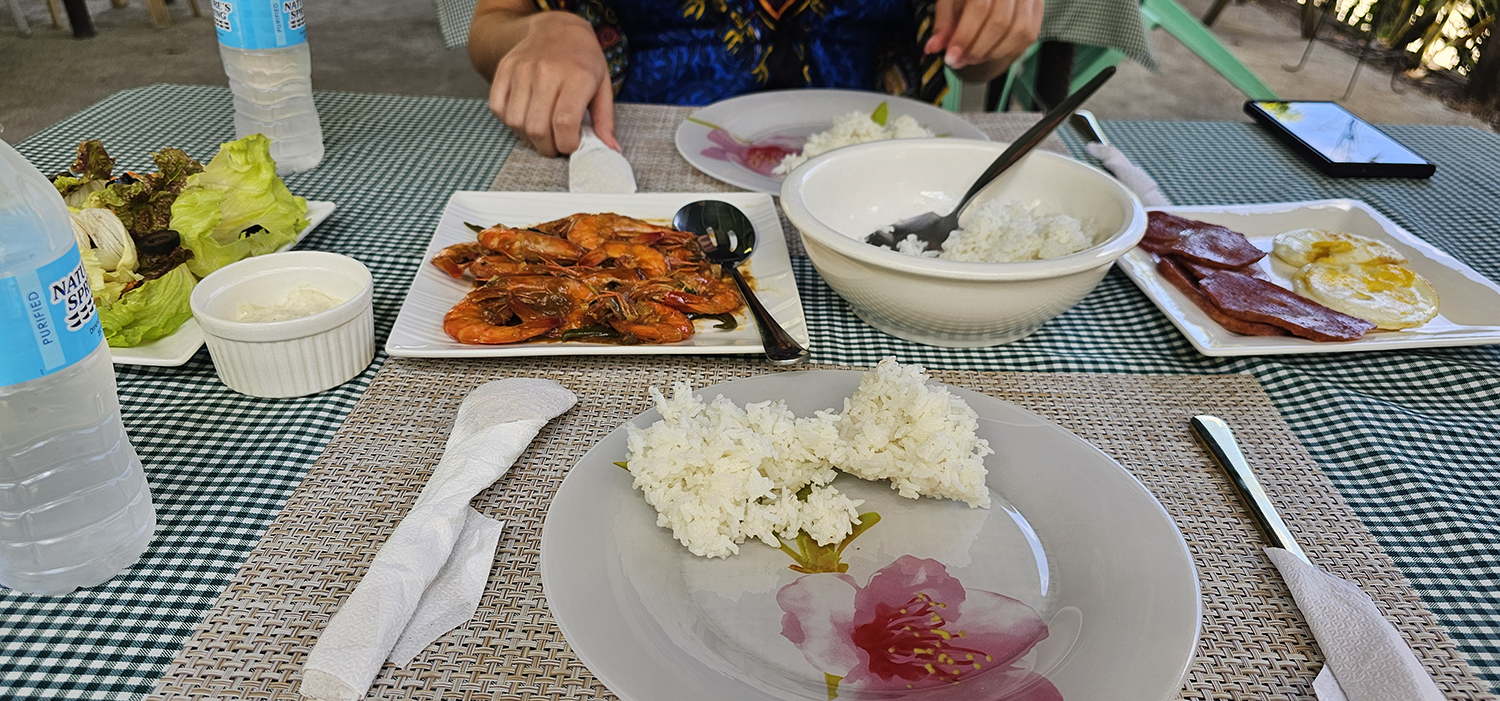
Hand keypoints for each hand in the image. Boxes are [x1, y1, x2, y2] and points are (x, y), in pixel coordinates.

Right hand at [488, 11, 618, 156]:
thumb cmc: (583, 60)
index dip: (566, 144)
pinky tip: (526, 118)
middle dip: (548, 147)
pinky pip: (498, 108)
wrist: (556, 28)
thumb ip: (605, 120)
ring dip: (528, 137)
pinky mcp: (504, 70)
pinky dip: (510, 121)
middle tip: (555, 145)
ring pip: (516, 122)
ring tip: (542, 132)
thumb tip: (610, 150)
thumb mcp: (603, 85)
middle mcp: (547, 72)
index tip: (571, 146)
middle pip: (538, 128)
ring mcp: (522, 70)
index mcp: (577, 76)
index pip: (564, 122)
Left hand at [925, 0, 1043, 75]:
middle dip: (977, 49)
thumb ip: (944, 20)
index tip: (951, 56)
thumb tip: (933, 47)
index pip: (980, 7)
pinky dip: (1009, 50)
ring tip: (974, 57)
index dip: (965, 36)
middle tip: (960, 60)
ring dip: (993, 52)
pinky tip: (991, 52)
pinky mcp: (1038, 8)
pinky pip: (1030, 35)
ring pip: (1019, 31)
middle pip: (1000, 23)